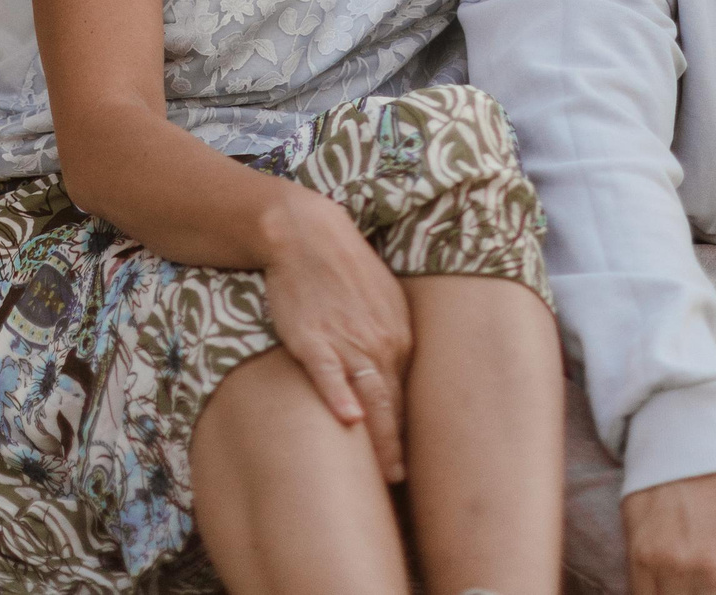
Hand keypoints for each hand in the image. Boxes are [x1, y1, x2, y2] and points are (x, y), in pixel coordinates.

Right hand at [257, 185, 413, 481]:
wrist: (306, 234)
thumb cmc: (342, 267)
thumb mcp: (381, 301)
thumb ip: (390, 337)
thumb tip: (393, 371)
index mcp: (398, 336)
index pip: (406, 394)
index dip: (407, 429)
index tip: (409, 460)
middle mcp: (379, 343)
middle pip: (393, 404)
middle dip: (399, 446)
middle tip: (402, 481)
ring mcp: (346, 341)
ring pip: (369, 397)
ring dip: (381, 437)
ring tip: (388, 473)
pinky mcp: (312, 339)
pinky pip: (328, 373)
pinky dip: (339, 396)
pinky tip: (348, 420)